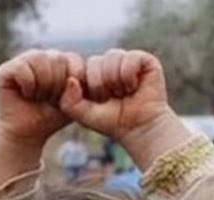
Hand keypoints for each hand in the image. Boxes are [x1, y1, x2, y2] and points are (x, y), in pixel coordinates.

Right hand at [0, 49, 84, 147]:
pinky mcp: (4, 70)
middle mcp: (42, 56)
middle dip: (57, 85)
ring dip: (42, 85)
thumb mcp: (73, 102)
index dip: (73, 83)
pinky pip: (22, 68)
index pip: (74, 60)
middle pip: (58, 58)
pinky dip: (28, 85)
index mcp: (61, 60)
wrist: (26, 134)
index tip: (65, 99)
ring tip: (38, 96)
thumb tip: (71, 81)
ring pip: (40, 59)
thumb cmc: (50, 117)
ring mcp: (23, 60)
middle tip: (48, 99)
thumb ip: (79, 89)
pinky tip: (25, 94)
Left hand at [59, 50, 192, 170]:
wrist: (140, 128)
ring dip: (116, 81)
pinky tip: (134, 86)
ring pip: (111, 57)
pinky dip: (129, 76)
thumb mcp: (84, 115)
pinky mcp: (144, 60)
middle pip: (95, 62)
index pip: (81, 67)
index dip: (89, 87)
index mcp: (93, 73)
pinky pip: (130, 58)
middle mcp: (109, 63)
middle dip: (102, 85)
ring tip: (124, 92)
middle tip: (113, 98)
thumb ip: (69, 102)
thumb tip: (71, 80)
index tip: (99, 101)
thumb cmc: (112, 121)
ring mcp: (126, 60)